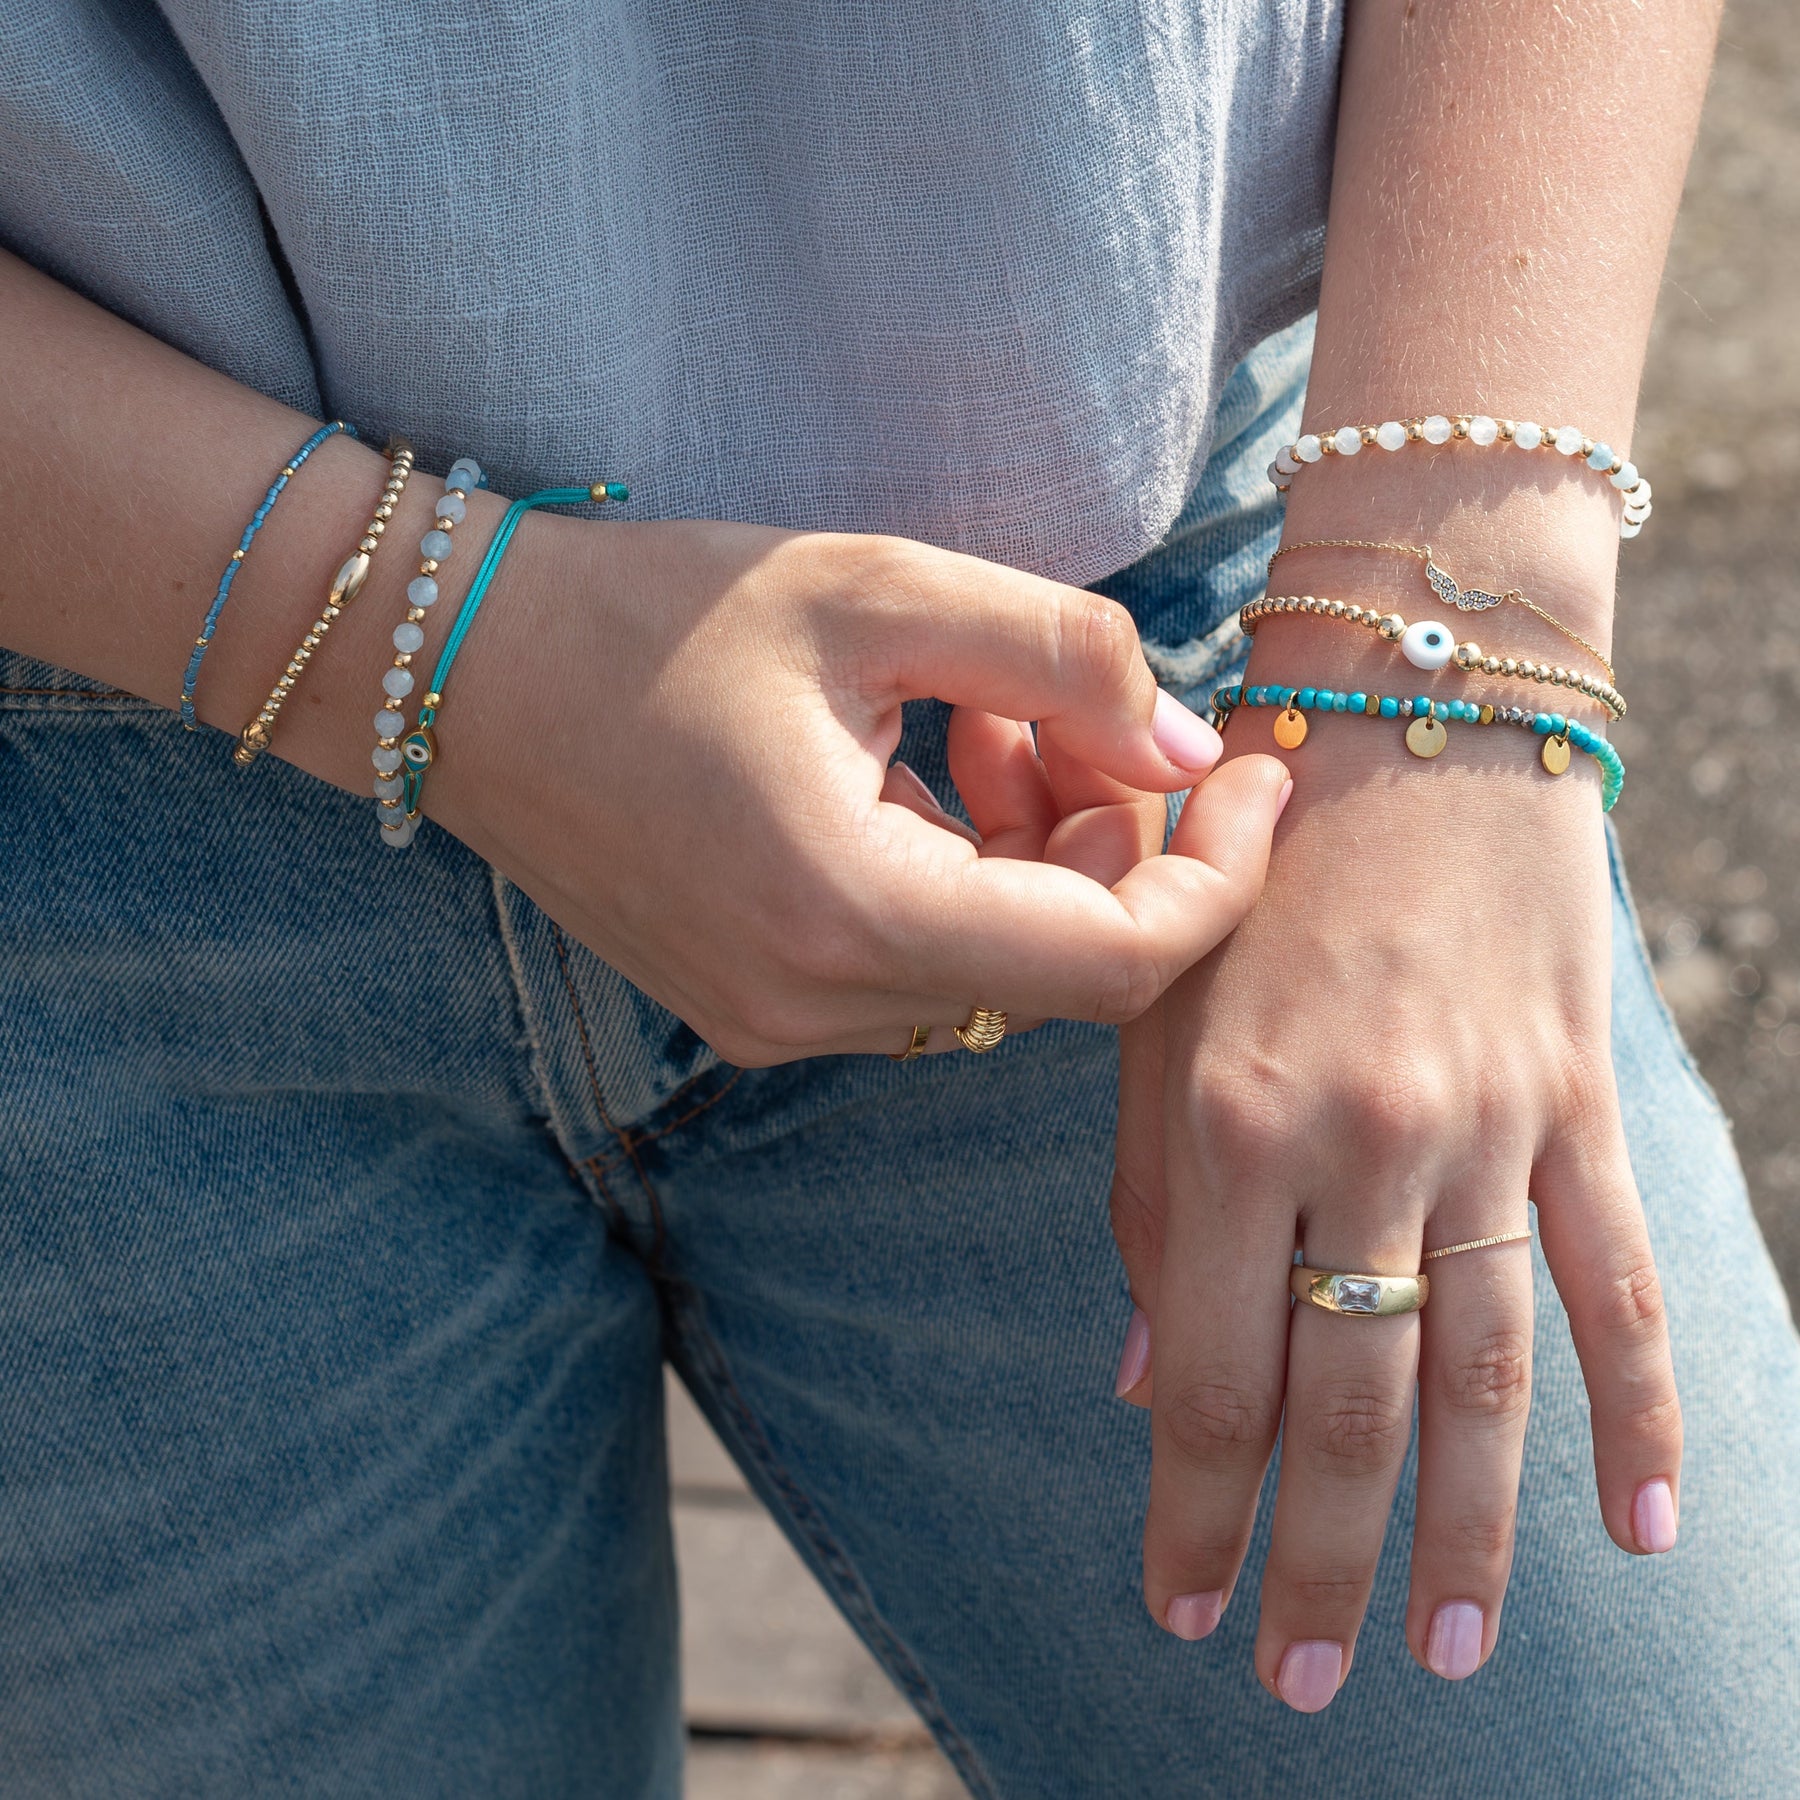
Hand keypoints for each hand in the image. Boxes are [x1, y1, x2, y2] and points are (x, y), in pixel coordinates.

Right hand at [430, 515, 1292, 1063]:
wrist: (457, 672)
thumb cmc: (649, 610)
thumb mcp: (871, 587)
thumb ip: (1060, 656)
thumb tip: (1187, 747)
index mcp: (850, 911)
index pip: (1116, 960)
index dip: (1217, 875)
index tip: (1253, 773)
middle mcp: (815, 1003)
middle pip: (1064, 967)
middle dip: (1115, 839)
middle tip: (1070, 709)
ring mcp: (775, 1021)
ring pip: (995, 970)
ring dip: (1037, 854)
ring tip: (979, 718)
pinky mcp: (751, 1005)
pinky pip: (920, 967)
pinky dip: (965, 878)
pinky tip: (919, 768)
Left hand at [1109, 683, 1680, 1708]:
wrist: (1415, 718)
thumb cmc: (1249, 866)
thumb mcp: (1154, 1008)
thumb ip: (1148, 1199)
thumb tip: (1154, 1379)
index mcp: (1229, 1117)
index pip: (1214, 1372)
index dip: (1197, 1509)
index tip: (1181, 1609)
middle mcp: (1363, 1141)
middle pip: (1353, 1406)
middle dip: (1319, 1562)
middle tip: (1301, 1682)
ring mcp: (1490, 1128)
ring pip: (1489, 1377)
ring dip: (1466, 1530)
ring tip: (1441, 1651)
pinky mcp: (1581, 1106)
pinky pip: (1620, 1285)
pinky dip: (1638, 1413)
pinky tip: (1644, 1532)